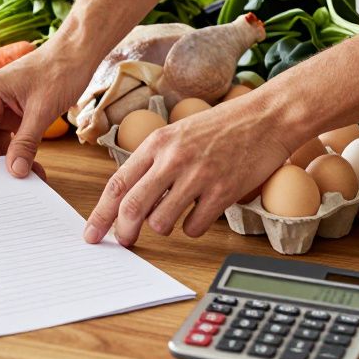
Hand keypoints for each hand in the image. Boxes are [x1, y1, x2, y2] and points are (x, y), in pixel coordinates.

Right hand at [0, 44, 89, 178]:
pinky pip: (4, 138)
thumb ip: (26, 143)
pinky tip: (31, 164)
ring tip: (29, 173)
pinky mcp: (8, 111)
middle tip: (14, 180)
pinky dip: (16, 152)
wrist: (76, 53)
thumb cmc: (60, 70)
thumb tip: (16, 171)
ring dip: (7, 160)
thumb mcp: (43, 111)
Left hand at [82, 91, 292, 245]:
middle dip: (123, 231)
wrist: (267, 116)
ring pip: (161, 221)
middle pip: (133, 207)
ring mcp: (198, 175)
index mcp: (157, 143)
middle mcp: (173, 158)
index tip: (91, 233)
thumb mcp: (178, 133)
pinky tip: (200, 213)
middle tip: (124, 242)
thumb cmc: (223, 125)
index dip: (100, 214)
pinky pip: (194, 226)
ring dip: (163, 227)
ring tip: (174, 216)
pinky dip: (192, 228)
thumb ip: (154, 161)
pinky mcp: (223, 191)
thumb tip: (131, 199)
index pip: (117, 184)